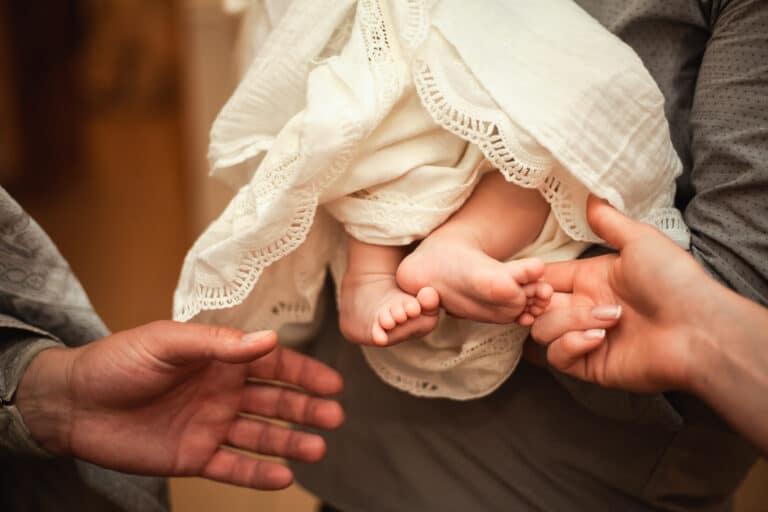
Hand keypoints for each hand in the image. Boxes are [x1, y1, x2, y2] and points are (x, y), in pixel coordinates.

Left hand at [16, 321, 343, 489]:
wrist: (72, 404)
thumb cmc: (119, 362)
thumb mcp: (168, 343)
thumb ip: (218, 343)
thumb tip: (270, 339)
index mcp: (220, 360)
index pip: (272, 366)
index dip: (304, 374)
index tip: (333, 384)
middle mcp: (222, 393)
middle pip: (275, 402)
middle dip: (306, 409)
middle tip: (334, 418)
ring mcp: (210, 426)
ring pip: (260, 436)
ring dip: (290, 442)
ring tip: (317, 450)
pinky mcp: (193, 456)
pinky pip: (232, 467)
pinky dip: (258, 474)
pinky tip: (283, 477)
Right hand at [528, 196, 718, 392]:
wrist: (700, 330)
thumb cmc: (675, 282)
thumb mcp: (641, 241)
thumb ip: (610, 221)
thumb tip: (592, 195)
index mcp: (592, 280)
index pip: (546, 276)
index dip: (531, 276)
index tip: (528, 274)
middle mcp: (584, 309)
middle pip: (535, 305)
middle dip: (533, 300)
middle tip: (548, 296)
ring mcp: (586, 338)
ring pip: (542, 330)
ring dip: (568, 322)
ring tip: (607, 319)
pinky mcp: (590, 365)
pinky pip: (557, 357)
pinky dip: (571, 345)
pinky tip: (598, 338)